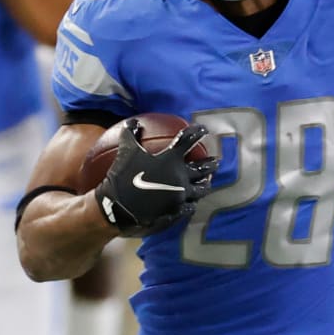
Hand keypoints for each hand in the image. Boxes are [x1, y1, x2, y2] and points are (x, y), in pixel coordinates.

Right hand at [94, 119, 217, 235]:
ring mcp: (180, 196)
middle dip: (210, 164)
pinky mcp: (176, 212)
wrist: (118, 207)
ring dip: (205, 184)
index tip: (203, 129)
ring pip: (200, 190)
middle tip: (215, 161)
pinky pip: (189, 207)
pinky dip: (192, 203)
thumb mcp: (125, 151)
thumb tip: (134, 122)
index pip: (187, 141)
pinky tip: (193, 203)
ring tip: (208, 183)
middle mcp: (180, 177)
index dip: (196, 132)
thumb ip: (130, 134)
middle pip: (202, 168)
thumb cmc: (122, 177)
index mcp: (171, 160)